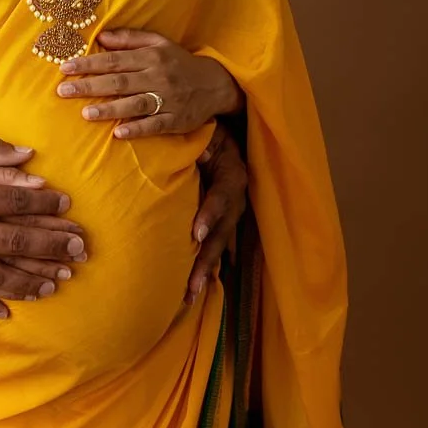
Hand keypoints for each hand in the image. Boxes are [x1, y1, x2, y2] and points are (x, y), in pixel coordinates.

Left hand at [57, 29, 242, 136]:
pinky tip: (118, 133)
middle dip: (89, 85)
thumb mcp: (159, 43)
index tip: (64, 67)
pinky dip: (137, 128)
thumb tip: (101, 36)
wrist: (215, 84)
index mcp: (151, 57)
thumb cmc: (179, 62)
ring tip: (85, 113)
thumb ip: (130, 39)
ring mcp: (167, 99)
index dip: (88, 63)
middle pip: (119, 81)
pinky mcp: (176, 119)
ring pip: (135, 104)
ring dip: (110, 109)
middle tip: (63, 90)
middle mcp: (157, 76)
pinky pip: (154, 125)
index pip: (114, 60)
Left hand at [185, 121, 247, 304]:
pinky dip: (209, 266)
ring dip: (206, 270)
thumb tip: (198, 157)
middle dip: (207, 259)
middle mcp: (237, 199)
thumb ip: (202, 144)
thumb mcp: (208, 132)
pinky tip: (198, 288)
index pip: (222, 197)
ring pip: (221, 246)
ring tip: (191, 294)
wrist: (223, 137)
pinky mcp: (225, 222)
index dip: (211, 215)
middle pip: (223, 232)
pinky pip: (219, 247)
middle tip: (192, 284)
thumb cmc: (210, 133)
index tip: (197, 234)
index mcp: (233, 175)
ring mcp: (233, 214)